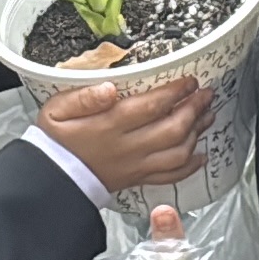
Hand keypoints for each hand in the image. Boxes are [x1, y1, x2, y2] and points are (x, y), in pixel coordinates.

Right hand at [36, 77, 214, 191]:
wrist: (51, 179)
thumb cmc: (55, 140)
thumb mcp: (56, 110)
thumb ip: (82, 97)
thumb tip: (109, 87)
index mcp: (109, 125)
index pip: (151, 106)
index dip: (175, 92)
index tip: (190, 80)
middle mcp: (128, 147)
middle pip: (172, 129)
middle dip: (194, 109)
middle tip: (206, 94)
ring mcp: (135, 166)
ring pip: (177, 153)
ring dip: (197, 133)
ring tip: (207, 115)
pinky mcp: (137, 179)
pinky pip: (170, 176)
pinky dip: (190, 166)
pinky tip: (201, 154)